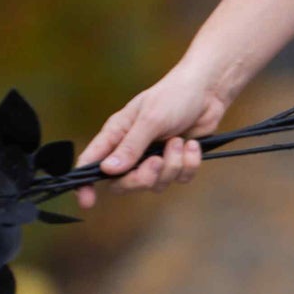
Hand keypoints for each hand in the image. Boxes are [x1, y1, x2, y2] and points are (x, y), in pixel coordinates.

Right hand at [73, 59, 230, 208]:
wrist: (207, 92)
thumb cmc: (173, 96)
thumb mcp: (150, 119)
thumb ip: (130, 146)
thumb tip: (108, 170)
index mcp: (116, 135)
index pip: (92, 162)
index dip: (85, 183)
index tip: (87, 201)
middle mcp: (132, 150)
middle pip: (125, 183)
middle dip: (143, 178)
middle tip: (157, 161)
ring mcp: (154, 158)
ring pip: (156, 183)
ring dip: (171, 165)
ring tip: (178, 141)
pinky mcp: (176, 162)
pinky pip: (180, 178)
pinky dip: (189, 163)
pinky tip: (192, 145)